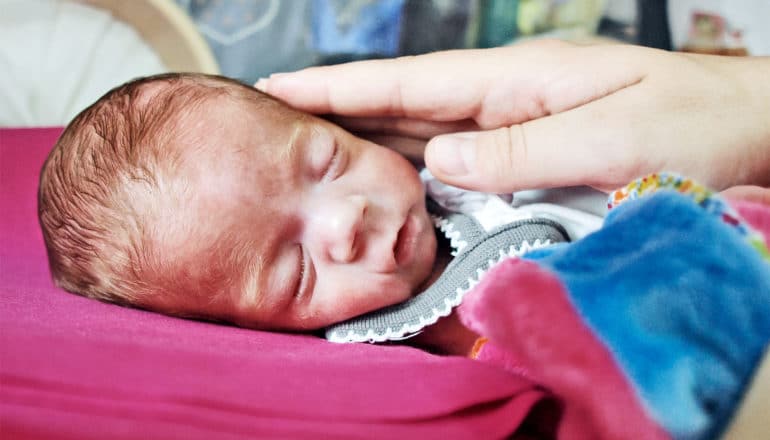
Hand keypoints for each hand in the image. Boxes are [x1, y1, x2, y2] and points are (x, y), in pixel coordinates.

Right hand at [257, 40, 769, 192]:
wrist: (748, 129)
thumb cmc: (696, 126)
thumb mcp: (612, 137)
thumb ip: (522, 149)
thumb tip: (440, 159)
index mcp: (517, 80)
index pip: (409, 82)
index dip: (339, 87)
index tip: (280, 89)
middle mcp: (507, 97)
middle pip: (405, 103)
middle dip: (337, 110)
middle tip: (274, 124)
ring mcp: (517, 122)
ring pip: (426, 130)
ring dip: (368, 137)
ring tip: (311, 148)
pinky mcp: (531, 151)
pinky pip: (460, 159)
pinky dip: (415, 166)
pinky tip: (390, 175)